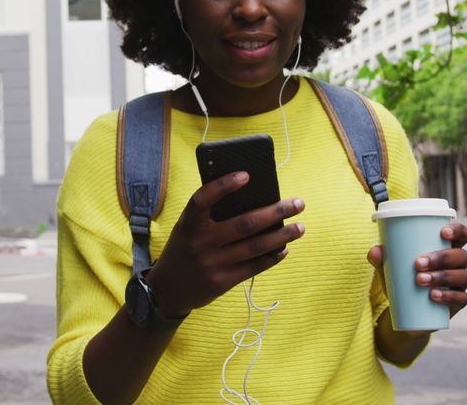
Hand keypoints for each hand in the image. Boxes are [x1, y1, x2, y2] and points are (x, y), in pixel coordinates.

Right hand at [145, 171, 305, 316]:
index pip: (203, 199)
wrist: (166, 290)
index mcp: (188, 224)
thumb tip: (255, 200)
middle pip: (245, 224)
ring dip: (282, 236)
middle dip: (276, 212)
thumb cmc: (185, 249)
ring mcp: (211, 264)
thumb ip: (210, 216)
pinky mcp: (221, 282)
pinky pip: (253, 267)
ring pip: (256, 246)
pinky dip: (272, 257)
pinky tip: (284, 248)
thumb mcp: (187, 229)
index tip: (247, 175)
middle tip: (298, 203)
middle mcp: (199, 243)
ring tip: (300, 228)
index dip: (223, 185)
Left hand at [367, 222, 466, 320]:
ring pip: (462, 276)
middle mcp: (458, 264)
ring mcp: (460, 284)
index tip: (442, 232)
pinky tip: (433, 296)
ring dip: (442, 277)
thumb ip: (381, 258)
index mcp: (447, 248)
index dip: (458, 231)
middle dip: (441, 258)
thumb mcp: (390, 267)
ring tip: (419, 280)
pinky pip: (462, 298)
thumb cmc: (402, 278)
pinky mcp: (458, 302)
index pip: (462, 235)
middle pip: (461, 256)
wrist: (404, 309)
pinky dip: (448, 297)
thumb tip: (375, 251)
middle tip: (417, 263)